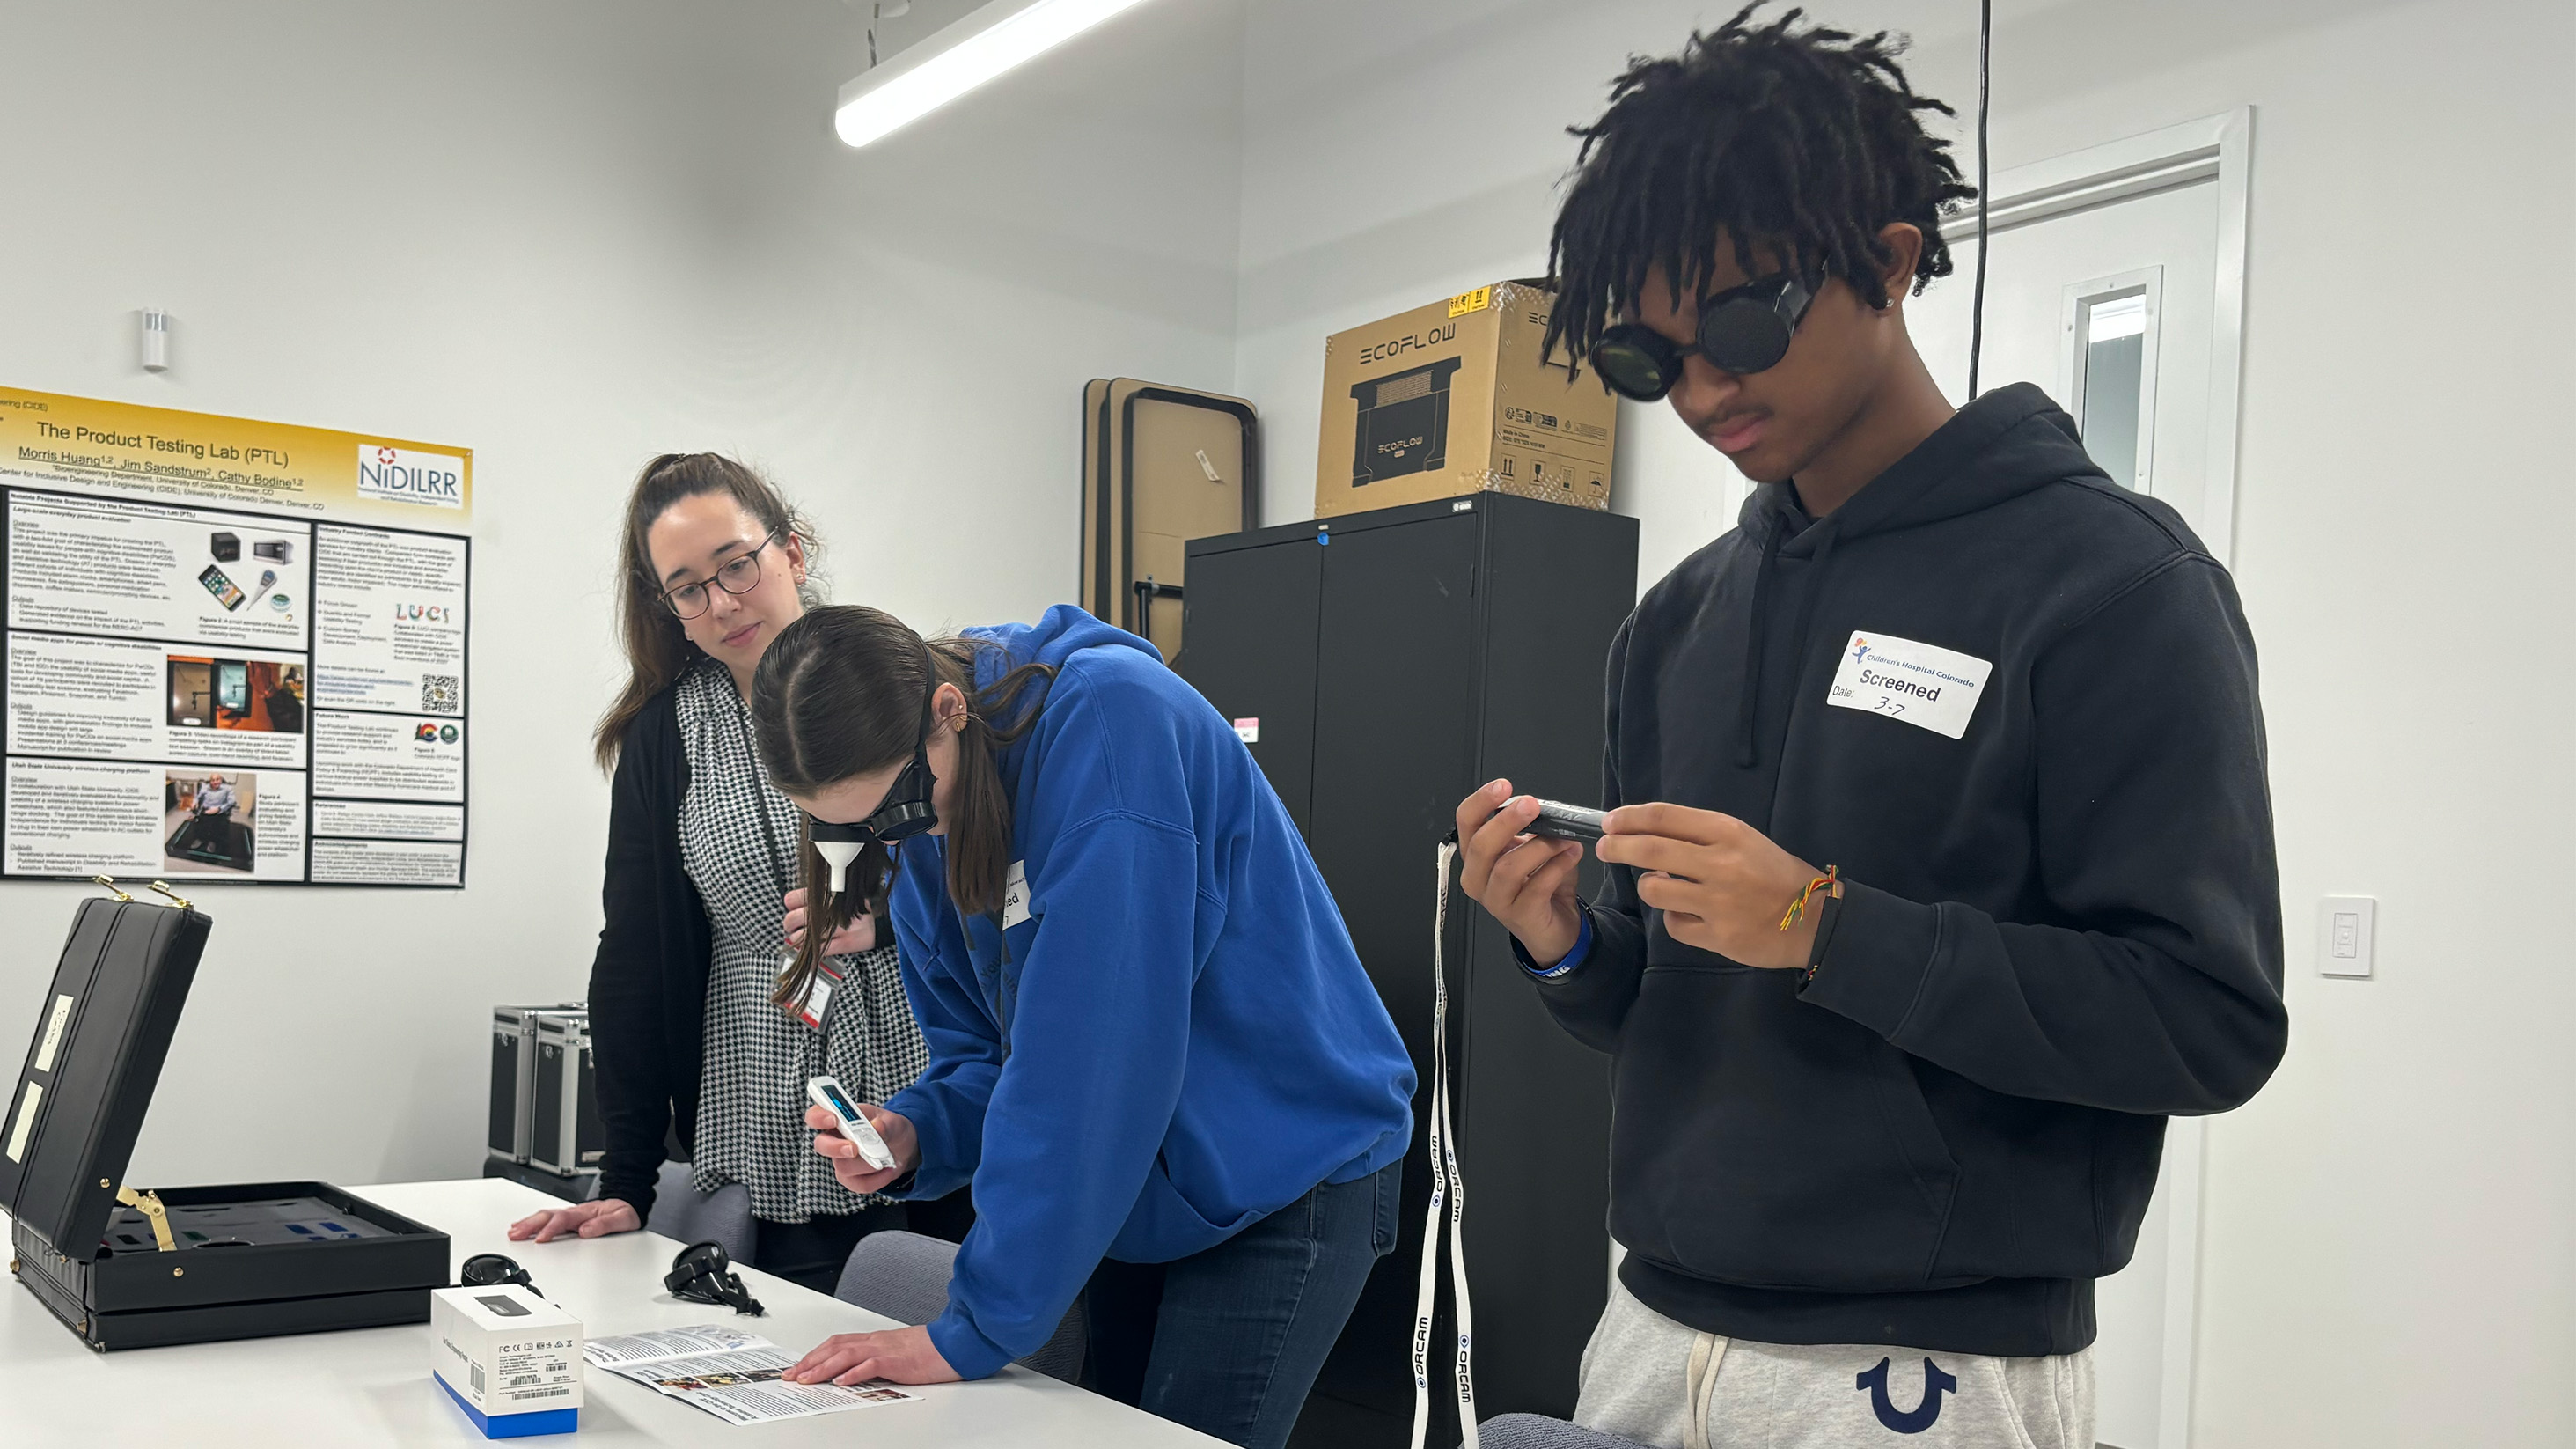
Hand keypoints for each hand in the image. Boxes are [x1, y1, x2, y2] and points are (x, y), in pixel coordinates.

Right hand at [506, 1196, 640, 1242]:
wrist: (629, 1202)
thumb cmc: (626, 1212)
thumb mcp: (623, 1219)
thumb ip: (606, 1225)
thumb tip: (586, 1231)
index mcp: (586, 1212)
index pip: (563, 1219)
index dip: (550, 1229)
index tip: (540, 1239)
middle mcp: (575, 1212)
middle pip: (547, 1215)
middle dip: (530, 1225)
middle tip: (515, 1235)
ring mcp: (571, 1215)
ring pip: (544, 1216)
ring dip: (527, 1223)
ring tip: (513, 1232)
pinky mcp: (568, 1219)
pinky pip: (547, 1218)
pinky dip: (532, 1223)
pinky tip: (523, 1228)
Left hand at [785, 888, 875, 954]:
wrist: (879, 922)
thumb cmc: (854, 908)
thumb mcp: (837, 893)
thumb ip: (818, 894)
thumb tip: (794, 901)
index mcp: (827, 894)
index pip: (794, 898)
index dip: (790, 904)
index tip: (792, 908)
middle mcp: (831, 910)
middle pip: (794, 918)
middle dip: (789, 924)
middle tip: (791, 926)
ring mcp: (838, 927)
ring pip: (803, 936)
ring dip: (797, 939)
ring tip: (800, 937)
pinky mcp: (845, 943)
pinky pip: (818, 950)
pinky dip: (810, 950)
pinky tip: (810, 947)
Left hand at [788, 1322, 959, 1385]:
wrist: (955, 1342)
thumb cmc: (931, 1350)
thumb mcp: (898, 1354)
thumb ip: (877, 1359)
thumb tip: (856, 1373)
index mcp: (875, 1340)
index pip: (837, 1343)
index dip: (814, 1355)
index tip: (798, 1368)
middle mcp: (876, 1341)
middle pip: (834, 1347)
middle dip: (809, 1362)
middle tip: (791, 1376)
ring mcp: (886, 1349)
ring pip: (846, 1355)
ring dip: (822, 1368)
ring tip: (806, 1380)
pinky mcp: (897, 1361)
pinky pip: (871, 1365)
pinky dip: (853, 1373)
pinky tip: (841, 1382)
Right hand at [808, 1102, 919, 1194]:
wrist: (902, 1147)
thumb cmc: (890, 1128)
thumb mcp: (894, 1121)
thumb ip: (886, 1124)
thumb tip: (877, 1127)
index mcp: (840, 1119)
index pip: (816, 1116)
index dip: (818, 1117)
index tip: (833, 1119)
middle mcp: (835, 1140)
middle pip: (821, 1145)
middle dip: (836, 1147)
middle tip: (854, 1149)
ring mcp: (840, 1161)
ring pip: (844, 1167)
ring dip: (869, 1164)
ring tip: (886, 1158)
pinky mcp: (850, 1179)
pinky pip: (859, 1184)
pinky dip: (877, 1179)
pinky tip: (888, 1171)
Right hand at [1454, 780, 1584, 966]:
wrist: (1555, 927)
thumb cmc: (1539, 884)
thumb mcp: (1531, 849)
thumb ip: (1531, 829)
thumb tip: (1540, 807)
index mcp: (1476, 856)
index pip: (1466, 823)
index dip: (1481, 802)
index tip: (1503, 786)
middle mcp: (1478, 878)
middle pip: (1480, 845)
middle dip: (1506, 821)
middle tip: (1532, 805)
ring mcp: (1495, 900)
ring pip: (1508, 867)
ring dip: (1540, 846)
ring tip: (1564, 838)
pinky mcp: (1519, 916)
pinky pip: (1536, 886)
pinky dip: (1557, 866)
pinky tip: (1573, 854)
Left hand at [1592, 802, 1823, 969]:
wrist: (1815, 920)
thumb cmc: (1776, 875)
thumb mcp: (1746, 840)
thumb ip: (1702, 836)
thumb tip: (1649, 833)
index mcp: (1729, 833)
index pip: (1665, 817)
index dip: (1630, 818)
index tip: (1611, 821)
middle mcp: (1720, 864)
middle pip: (1650, 849)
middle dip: (1618, 847)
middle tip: (1605, 848)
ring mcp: (1718, 902)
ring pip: (1655, 889)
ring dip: (1649, 885)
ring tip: (1661, 885)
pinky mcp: (1717, 935)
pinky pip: (1674, 924)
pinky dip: (1674, 918)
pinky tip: (1688, 914)